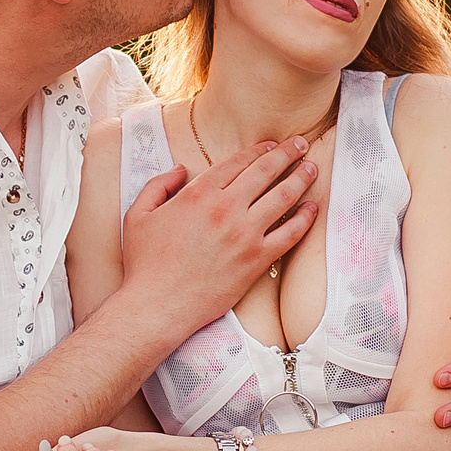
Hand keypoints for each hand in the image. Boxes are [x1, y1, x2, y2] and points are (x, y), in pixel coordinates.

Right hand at [117, 136, 320, 330]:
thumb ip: (158, 186)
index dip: (257, 150)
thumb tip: (180, 169)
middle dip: (287, 153)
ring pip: (283, 197)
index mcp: (198, 194)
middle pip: (265, 171)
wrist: (157, 305)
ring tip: (312, 169)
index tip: (270, 144)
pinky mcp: (256, 260)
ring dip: (300, 179)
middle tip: (300, 144)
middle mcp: (225, 208)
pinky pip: (289, 234)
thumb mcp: (138, 215)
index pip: (236, 162)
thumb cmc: (145, 264)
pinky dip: (304, 219)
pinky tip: (312, 209)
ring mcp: (244, 234)